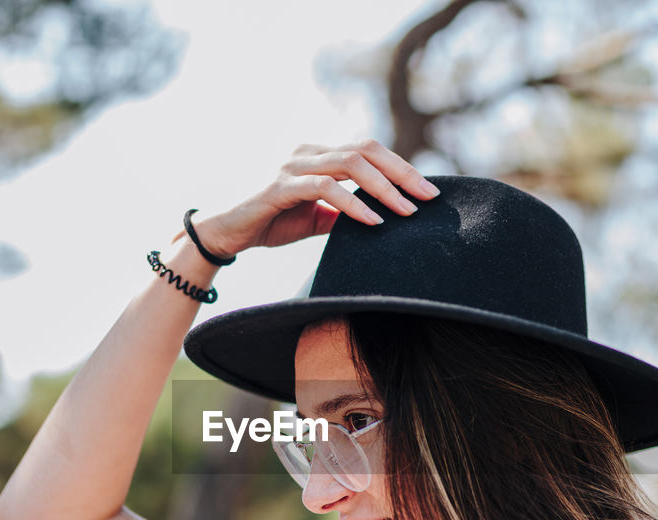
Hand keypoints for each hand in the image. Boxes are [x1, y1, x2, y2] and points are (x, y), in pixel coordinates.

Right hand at [192, 140, 438, 258]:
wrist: (229, 233)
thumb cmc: (274, 222)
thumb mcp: (319, 218)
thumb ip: (346, 212)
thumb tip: (383, 218)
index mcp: (319, 154)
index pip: (369, 150)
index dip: (401, 168)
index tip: (428, 192)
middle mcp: (308, 150)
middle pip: (366, 149)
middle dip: (402, 173)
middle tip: (427, 197)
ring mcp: (293, 164)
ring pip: (350, 163)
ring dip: (383, 188)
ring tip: (406, 211)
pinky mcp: (281, 185)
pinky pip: (325, 189)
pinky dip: (353, 205)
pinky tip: (374, 222)